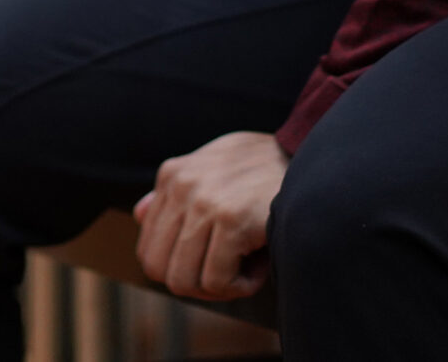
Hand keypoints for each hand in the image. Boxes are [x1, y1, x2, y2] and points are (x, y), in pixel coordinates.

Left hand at [133, 130, 287, 299]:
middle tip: (227, 276)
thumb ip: (174, 193)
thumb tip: (138, 214)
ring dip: (218, 289)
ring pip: (184, 280)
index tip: (211, 266)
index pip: (149, 249)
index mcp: (172, 175)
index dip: (178, 270)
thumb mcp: (212, 168)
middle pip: (159, 269)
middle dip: (193, 284)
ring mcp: (203, 203)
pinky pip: (217, 281)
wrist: (309, 158)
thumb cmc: (264, 168)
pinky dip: (241, 286)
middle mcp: (181, 186)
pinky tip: (260, 266)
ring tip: (245, 269)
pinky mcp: (230, 220)